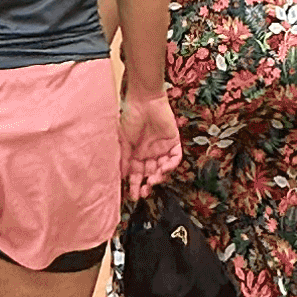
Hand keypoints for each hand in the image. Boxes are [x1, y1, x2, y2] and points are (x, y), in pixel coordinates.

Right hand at [118, 83, 181, 201]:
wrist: (143, 100)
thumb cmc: (129, 117)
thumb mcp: (123, 141)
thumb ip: (123, 159)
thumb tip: (121, 177)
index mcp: (135, 154)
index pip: (136, 175)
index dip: (135, 186)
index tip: (134, 196)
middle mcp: (149, 154)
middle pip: (150, 174)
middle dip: (147, 185)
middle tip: (145, 191)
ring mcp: (161, 148)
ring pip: (163, 169)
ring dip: (159, 176)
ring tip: (153, 179)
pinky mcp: (173, 142)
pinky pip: (175, 157)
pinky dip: (171, 165)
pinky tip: (164, 168)